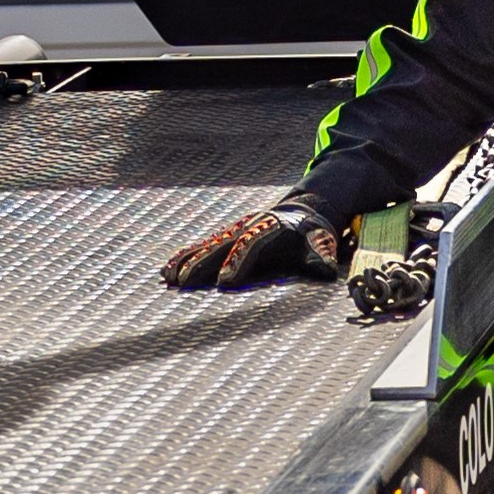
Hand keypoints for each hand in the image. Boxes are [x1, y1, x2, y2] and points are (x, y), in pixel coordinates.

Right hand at [161, 192, 343, 290]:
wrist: (301, 212)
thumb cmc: (310, 233)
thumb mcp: (321, 241)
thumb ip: (321, 254)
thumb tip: (326, 267)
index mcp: (271, 226)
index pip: (251, 244)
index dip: (238, 261)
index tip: (226, 280)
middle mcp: (247, 227)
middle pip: (221, 244)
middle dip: (202, 263)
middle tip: (185, 281)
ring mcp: (233, 231)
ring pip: (206, 245)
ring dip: (187, 261)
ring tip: (169, 277)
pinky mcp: (224, 237)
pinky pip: (201, 247)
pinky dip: (184, 257)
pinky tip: (167, 271)